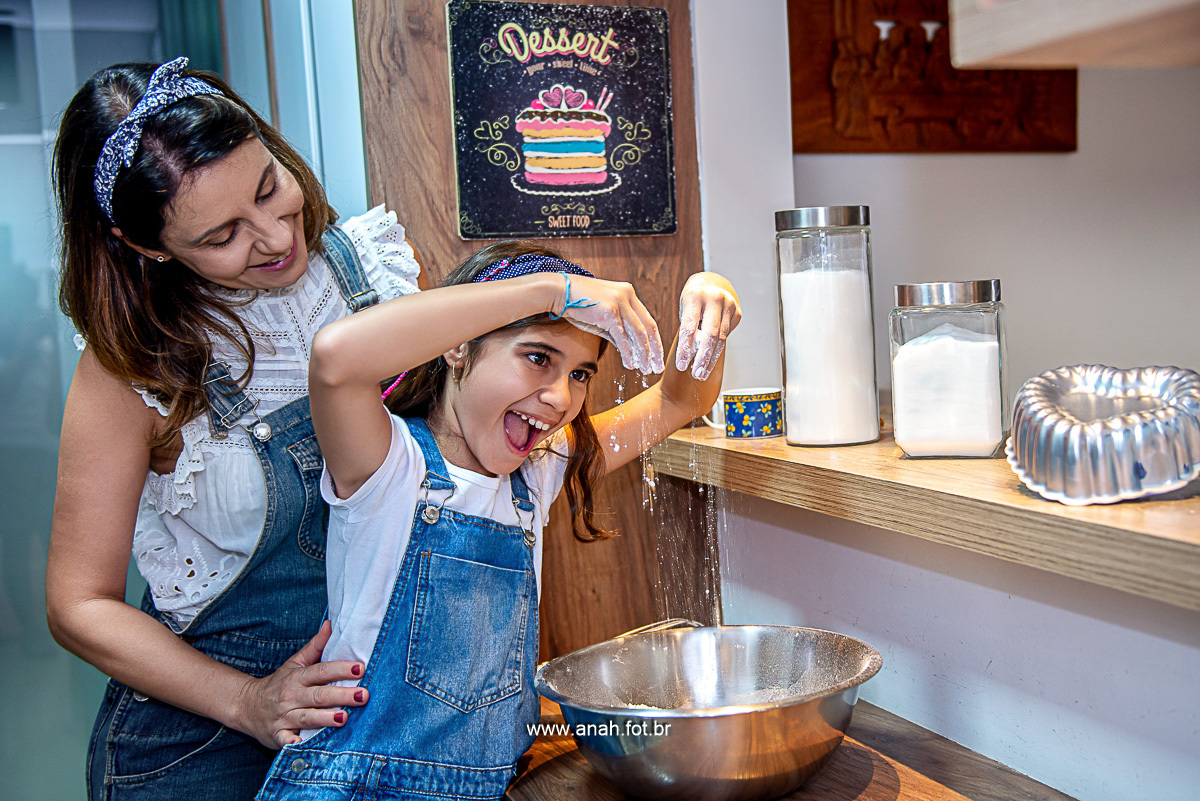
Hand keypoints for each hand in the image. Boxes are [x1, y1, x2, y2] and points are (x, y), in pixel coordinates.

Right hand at [233, 620, 367, 747]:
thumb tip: (331, 624)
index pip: (321, 671)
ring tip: (344, 718)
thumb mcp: (295, 663)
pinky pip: (286, 739)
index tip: (360, 668)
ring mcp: (284, 716)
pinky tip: (303, 743)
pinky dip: (293, 742)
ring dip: (325, 718)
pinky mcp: (277, 735)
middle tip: (363, 695)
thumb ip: (315, 646)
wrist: (246, 706)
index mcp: (298, 677)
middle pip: (319, 695)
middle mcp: (291, 696)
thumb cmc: (279, 684)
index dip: (340, 669)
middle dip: (341, 695)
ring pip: (307, 717)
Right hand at [556, 275, 664, 373]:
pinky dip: (628, 353)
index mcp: (628, 293)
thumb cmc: (578, 304)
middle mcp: (627, 295)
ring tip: (645, 369)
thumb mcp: (603, 315)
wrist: (559, 292)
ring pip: (638, 334)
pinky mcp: (609, 312)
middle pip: (648, 327)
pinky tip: (630, 364)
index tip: (656, 356)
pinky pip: (622, 337)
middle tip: (657, 367)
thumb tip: (628, 349)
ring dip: (643, 354)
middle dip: (654, 350)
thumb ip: (617, 329)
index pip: (647, 320)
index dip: (654, 340)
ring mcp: (619, 302)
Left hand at [675, 273, 741, 380]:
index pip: (689, 327)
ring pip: (720, 338)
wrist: (712, 283)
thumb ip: (689, 328)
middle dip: (702, 358)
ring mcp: (729, 304)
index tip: (682, 365)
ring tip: (702, 373)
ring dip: (711, 359)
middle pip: (710, 335)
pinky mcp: (737, 312)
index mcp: (695, 296)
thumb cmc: (694, 299)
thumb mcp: (685, 308)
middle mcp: (714, 298)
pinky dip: (717, 350)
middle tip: (696, 374)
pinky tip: (710, 360)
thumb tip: (692, 354)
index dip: (685, 349)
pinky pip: (726, 335)